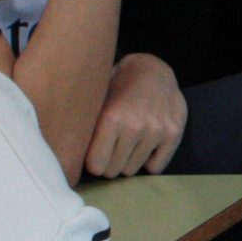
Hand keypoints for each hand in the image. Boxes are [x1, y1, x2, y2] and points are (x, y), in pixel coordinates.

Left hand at [85, 52, 186, 176]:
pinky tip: (145, 144)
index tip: (94, 153)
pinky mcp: (174, 134)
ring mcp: (157, 131)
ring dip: (128, 161)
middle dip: (109, 162)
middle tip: (111, 147)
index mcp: (112, 118)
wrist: (153, 69)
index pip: (96, 166)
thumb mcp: (97, 102)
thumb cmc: (117, 87)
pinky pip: (155, 167)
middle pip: (114, 171)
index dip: (93, 161)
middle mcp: (136, 126)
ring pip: (133, 170)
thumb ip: (85, 130)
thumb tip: (67, 158)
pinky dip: (148, 160)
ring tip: (128, 142)